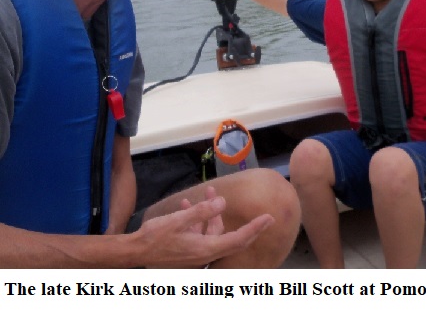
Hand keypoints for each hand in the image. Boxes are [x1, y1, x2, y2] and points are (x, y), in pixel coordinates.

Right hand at [133, 192, 273, 267]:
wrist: (134, 252)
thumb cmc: (155, 237)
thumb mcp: (178, 220)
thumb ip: (202, 211)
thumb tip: (222, 201)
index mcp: (206, 248)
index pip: (238, 239)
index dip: (255, 229)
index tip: (268, 218)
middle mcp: (204, 254)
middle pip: (233, 239)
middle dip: (247, 226)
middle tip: (263, 216)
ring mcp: (196, 254)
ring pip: (214, 233)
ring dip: (213, 214)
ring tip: (207, 192)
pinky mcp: (188, 251)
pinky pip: (200, 235)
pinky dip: (199, 221)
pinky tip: (188, 205)